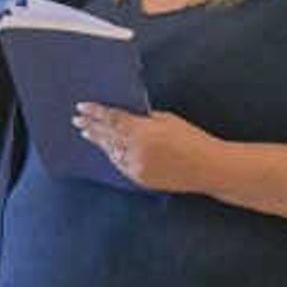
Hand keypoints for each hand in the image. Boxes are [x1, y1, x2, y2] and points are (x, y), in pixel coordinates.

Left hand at [69, 102, 217, 193]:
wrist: (209, 168)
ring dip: (99, 142)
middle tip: (77, 121)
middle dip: (91, 127)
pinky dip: (113, 156)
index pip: (112, 119)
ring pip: (111, 152)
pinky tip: (108, 150)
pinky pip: (121, 165)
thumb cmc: (193, 140)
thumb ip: (146, 119)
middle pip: (106, 136)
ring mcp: (137, 166)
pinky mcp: (140, 179)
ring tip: (88, 134)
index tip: (81, 107)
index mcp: (144, 131)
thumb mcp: (169, 120)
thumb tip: (128, 116)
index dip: (95, 112)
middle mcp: (136, 149)